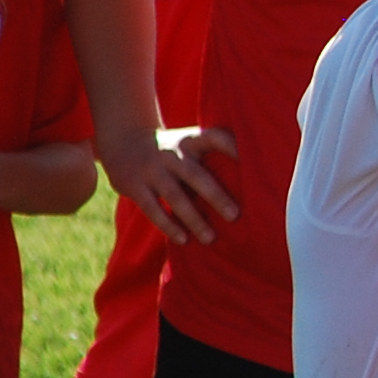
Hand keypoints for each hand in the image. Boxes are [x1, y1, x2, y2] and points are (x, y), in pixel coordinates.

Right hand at [104, 126, 238, 245]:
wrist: (123, 141)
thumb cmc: (171, 151)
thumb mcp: (189, 143)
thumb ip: (211, 157)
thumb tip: (250, 186)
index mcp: (191, 141)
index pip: (216, 138)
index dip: (234, 146)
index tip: (254, 161)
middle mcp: (173, 154)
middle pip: (197, 176)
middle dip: (216, 197)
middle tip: (235, 216)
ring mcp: (153, 170)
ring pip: (176, 196)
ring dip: (193, 219)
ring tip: (210, 238)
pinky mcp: (136, 186)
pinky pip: (153, 209)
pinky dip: (169, 225)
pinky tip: (183, 239)